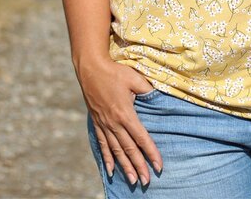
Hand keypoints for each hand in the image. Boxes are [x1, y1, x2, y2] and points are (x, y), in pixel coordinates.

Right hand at [77, 56, 162, 186]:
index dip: (150, 153)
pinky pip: (102, 144)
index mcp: (125, 113)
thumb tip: (160, 98)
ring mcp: (104, 124)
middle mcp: (114, 123)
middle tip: (146, 182)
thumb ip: (147, 90)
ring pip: (116, 150)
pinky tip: (110, 170)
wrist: (91, 69)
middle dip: (139, 166)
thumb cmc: (115, 71)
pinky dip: (107, 158)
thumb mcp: (134, 78)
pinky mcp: (97, 123)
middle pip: (129, 149)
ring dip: (124, 167)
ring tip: (132, 181)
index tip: (158, 166)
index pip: (141, 138)